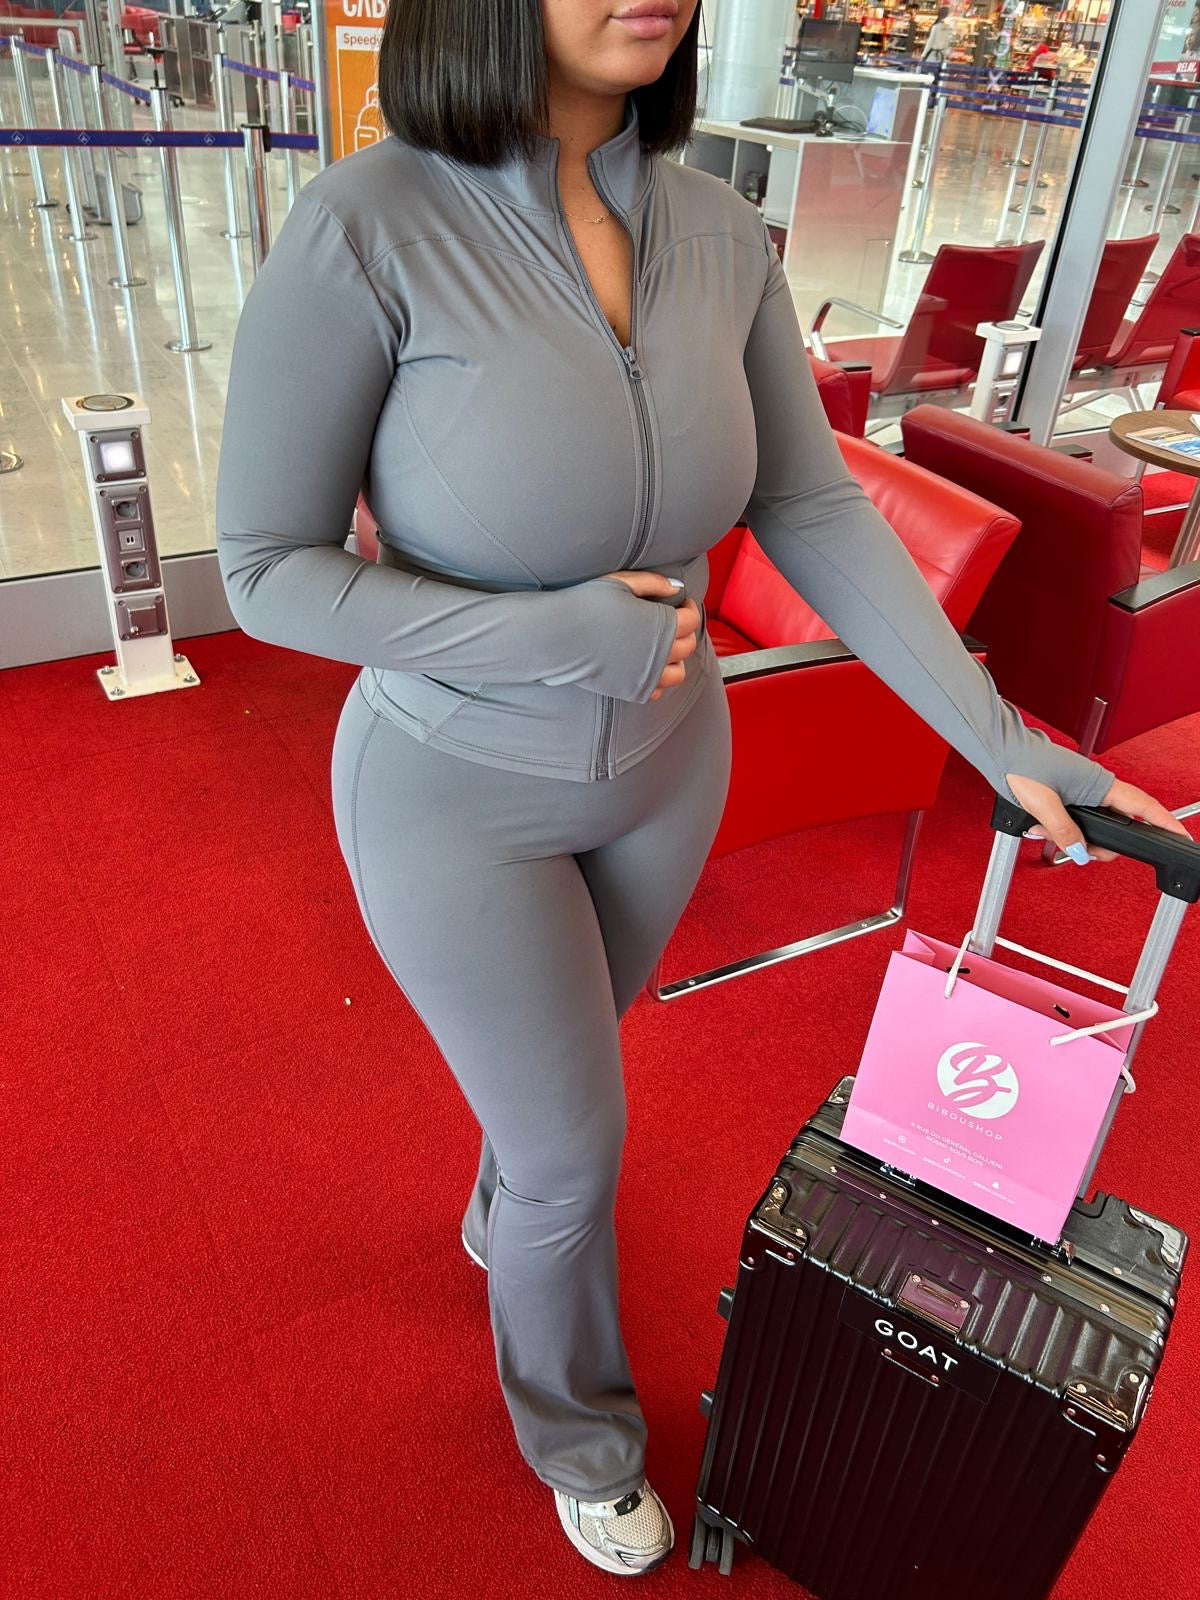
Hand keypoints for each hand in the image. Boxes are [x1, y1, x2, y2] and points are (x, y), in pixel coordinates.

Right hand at [598, 569, 702, 700]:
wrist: (559, 636)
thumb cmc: (587, 604)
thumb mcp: (621, 582)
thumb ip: (653, 582)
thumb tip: (676, 588)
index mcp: (662, 625)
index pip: (692, 620)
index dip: (691, 608)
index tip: (683, 603)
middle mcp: (660, 653)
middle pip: (688, 646)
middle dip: (685, 632)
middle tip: (674, 622)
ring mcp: (647, 676)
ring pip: (678, 673)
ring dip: (676, 659)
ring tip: (664, 647)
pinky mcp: (631, 690)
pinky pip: (658, 691)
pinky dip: (659, 680)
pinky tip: (648, 667)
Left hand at [1006, 772, 1193, 862]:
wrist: (1001, 749)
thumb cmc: (1023, 765)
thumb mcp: (1044, 805)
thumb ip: (1066, 832)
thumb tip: (1082, 852)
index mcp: (1100, 784)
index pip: (1143, 807)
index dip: (1165, 823)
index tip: (1181, 837)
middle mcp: (1096, 787)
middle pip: (1114, 827)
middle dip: (1093, 844)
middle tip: (1072, 849)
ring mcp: (1082, 791)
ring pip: (1090, 826)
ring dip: (1067, 835)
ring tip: (1041, 828)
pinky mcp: (1067, 794)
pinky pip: (1072, 819)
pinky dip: (1056, 828)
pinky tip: (1036, 825)